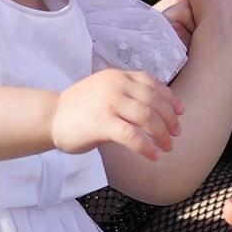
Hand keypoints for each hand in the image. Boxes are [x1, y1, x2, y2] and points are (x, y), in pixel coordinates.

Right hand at [52, 66, 181, 161]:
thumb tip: (155, 112)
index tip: (181, 111)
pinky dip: (147, 147)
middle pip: (154, 101)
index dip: (170, 98)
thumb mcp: (104, 90)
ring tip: (167, 147)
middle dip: (169, 118)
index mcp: (118, 76)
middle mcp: (116, 86)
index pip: (152, 83)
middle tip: (176, 134)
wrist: (50, 116)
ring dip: (162, 134)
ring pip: (147, 117)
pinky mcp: (102, 123)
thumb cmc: (79, 107)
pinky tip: (153, 155)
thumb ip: (127, 95)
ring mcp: (109, 103)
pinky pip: (133, 136)